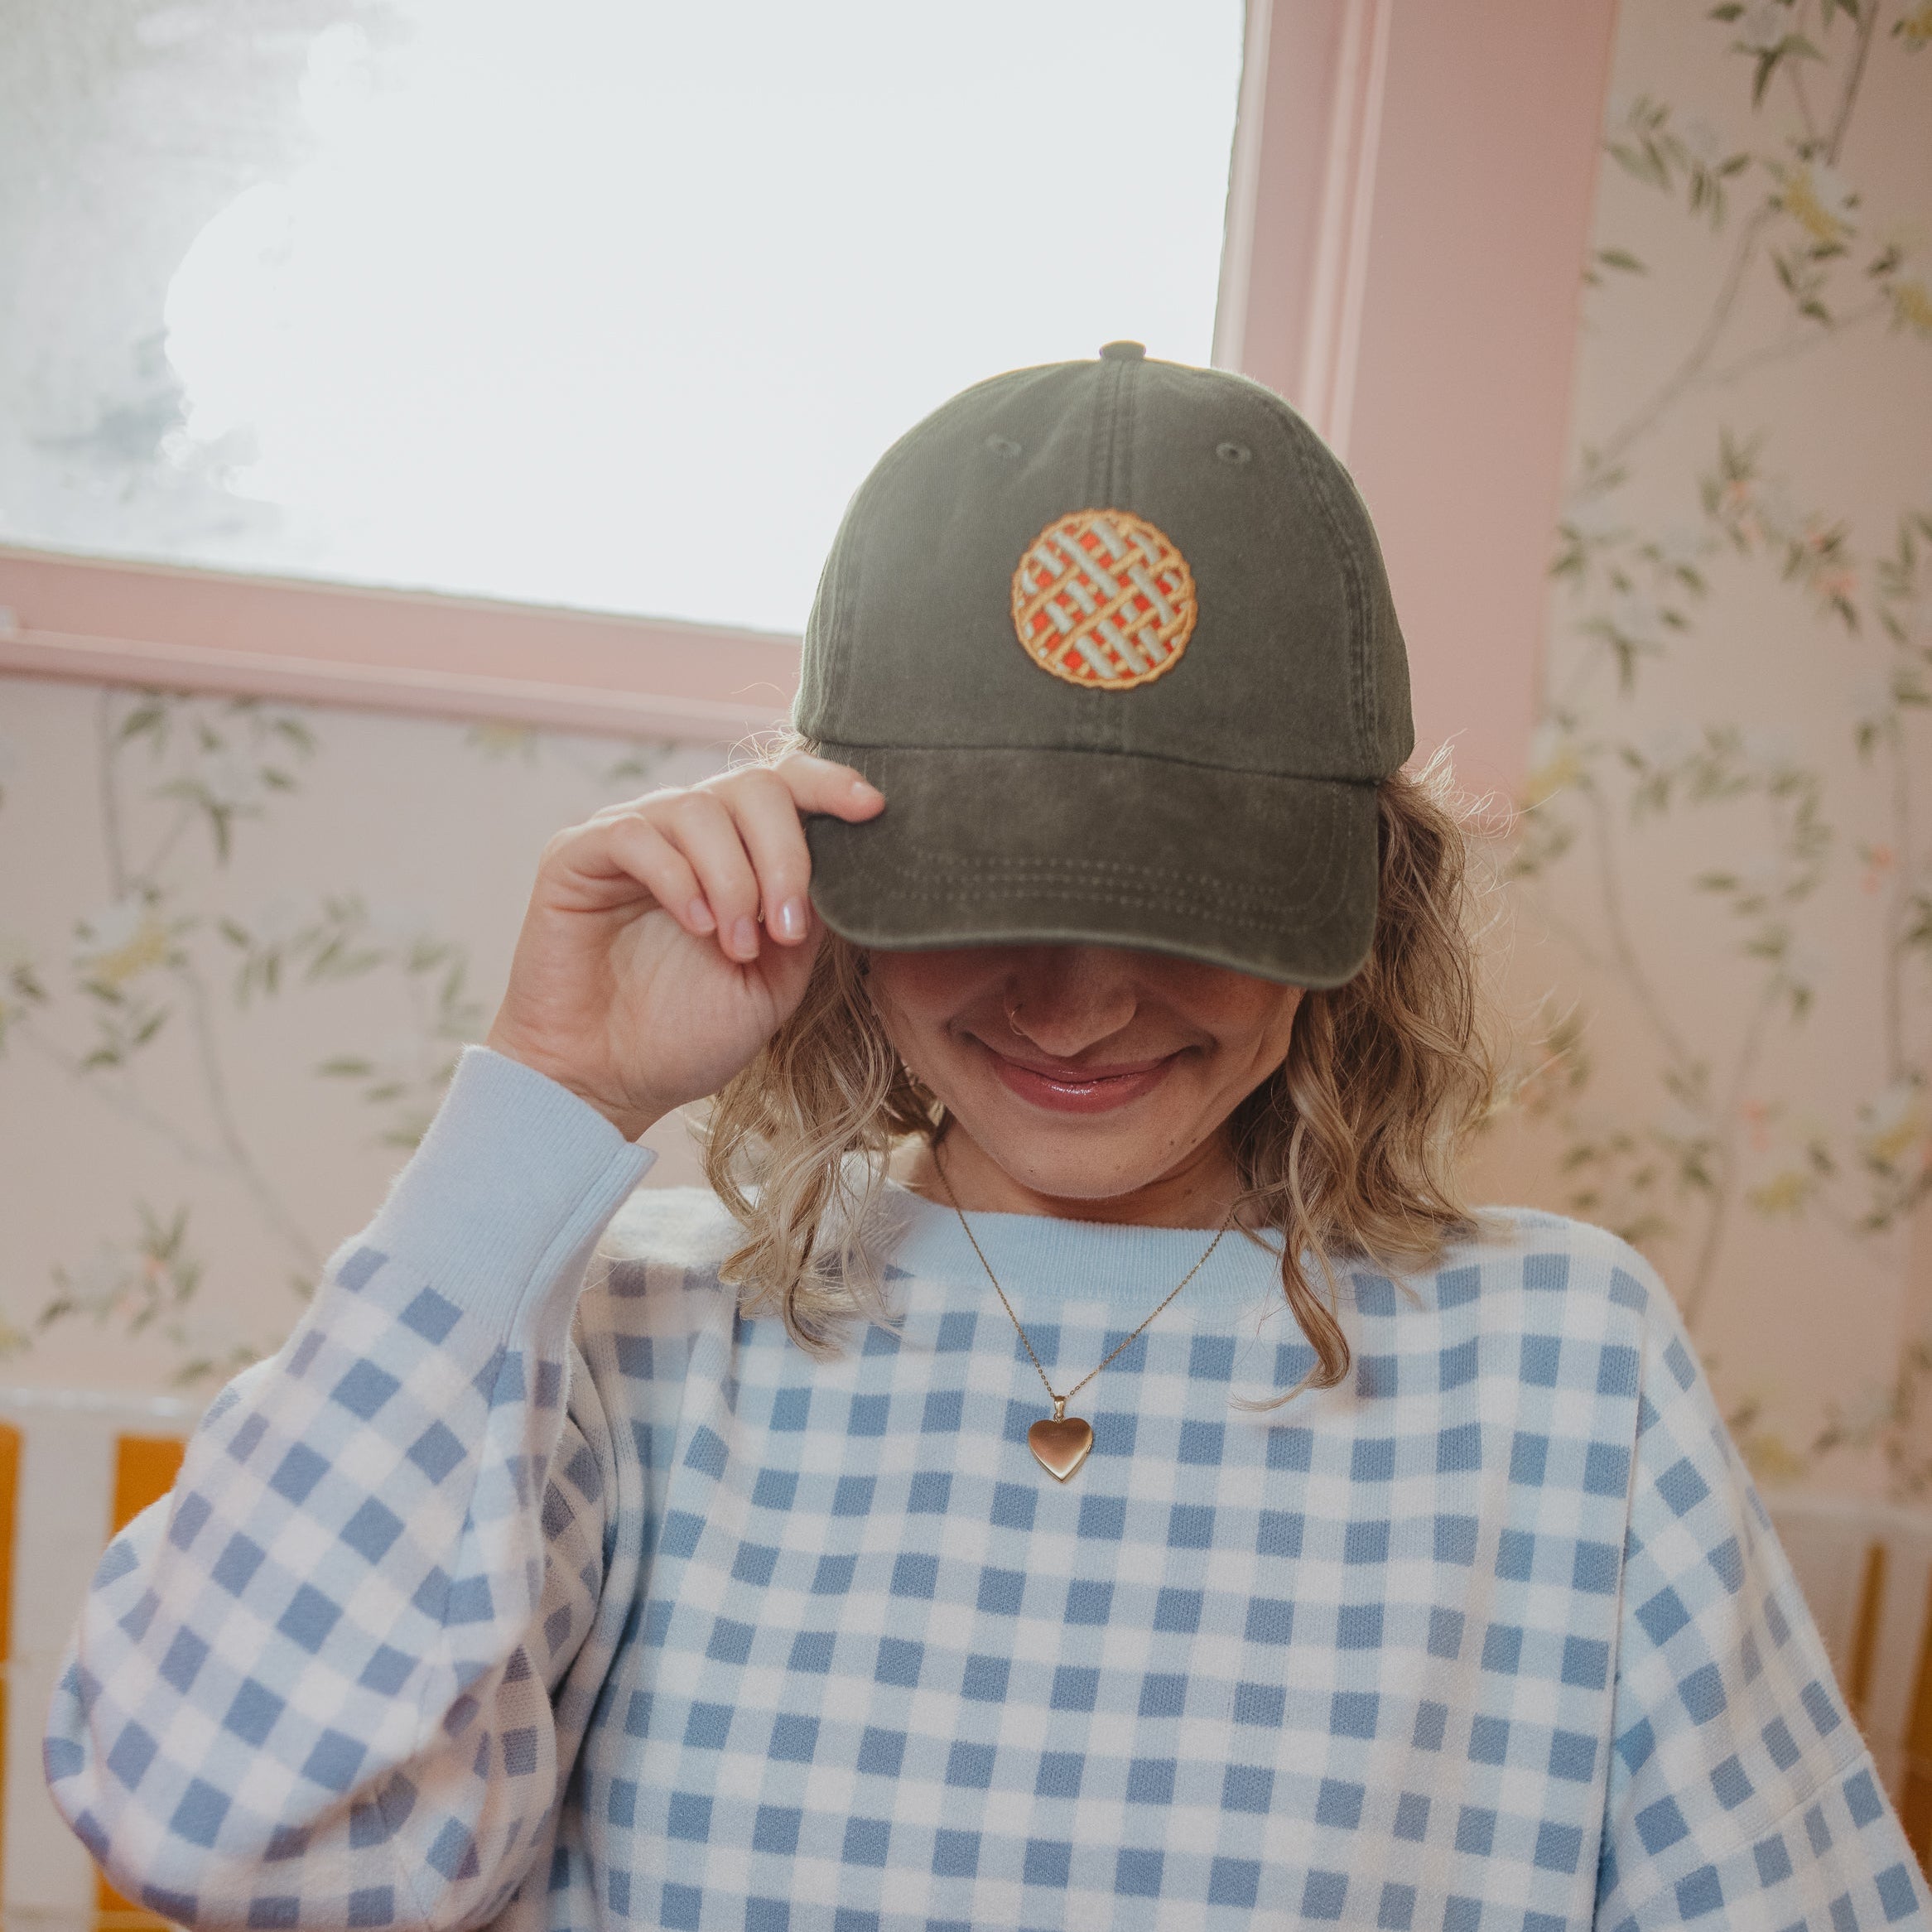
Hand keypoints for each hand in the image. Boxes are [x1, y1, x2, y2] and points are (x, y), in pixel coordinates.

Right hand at [484, 752, 884, 1138]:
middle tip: (788, 929)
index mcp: (737, 851)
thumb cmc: (689, 1035)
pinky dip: (677, 878)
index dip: (830, 784)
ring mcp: (632, 838)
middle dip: (786, 854)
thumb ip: (809, 916)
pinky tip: (697, 927)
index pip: (787, 786)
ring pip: (699, 808)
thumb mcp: (776, 979)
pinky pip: (635, 834)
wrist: (606, 1084)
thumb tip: (849, 858)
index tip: (872, 809)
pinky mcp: (576, 856)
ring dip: (734, 881)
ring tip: (737, 947)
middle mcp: (686, 832)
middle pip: (753, 787)